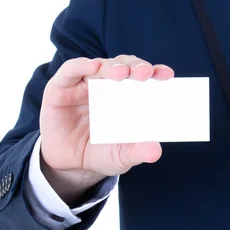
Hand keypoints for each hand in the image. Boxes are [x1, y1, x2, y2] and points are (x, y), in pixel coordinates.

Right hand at [39, 55, 173, 202]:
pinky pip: (71, 70)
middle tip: (146, 73)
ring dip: (113, 67)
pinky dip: (82, 65)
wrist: (68, 165)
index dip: (156, 73)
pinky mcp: (61, 86)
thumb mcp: (120, 156)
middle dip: (136, 67)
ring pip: (102, 65)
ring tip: (122, 73)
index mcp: (128, 97)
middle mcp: (108, 85)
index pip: (145, 79)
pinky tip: (93, 66)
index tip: (167, 75)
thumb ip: (136, 151)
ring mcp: (85, 84)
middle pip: (125, 66)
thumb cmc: (100, 153)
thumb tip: (156, 151)